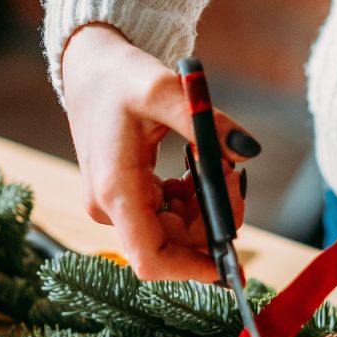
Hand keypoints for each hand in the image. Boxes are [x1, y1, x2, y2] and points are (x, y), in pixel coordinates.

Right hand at [61, 23, 257, 280]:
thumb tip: (248, 152)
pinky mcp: (123, 197)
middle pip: (173, 244)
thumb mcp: (163, 90)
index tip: (230, 261)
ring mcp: (115, 205)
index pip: (152, 259)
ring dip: (205, 206)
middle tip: (234, 174)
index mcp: (115, 190)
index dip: (192, 270)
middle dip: (212, 219)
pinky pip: (166, 215)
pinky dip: (191, 199)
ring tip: (216, 161)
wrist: (87, 67)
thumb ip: (208, 124)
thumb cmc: (118, 76)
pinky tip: (196, 166)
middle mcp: (110, 207)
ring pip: (174, 230)